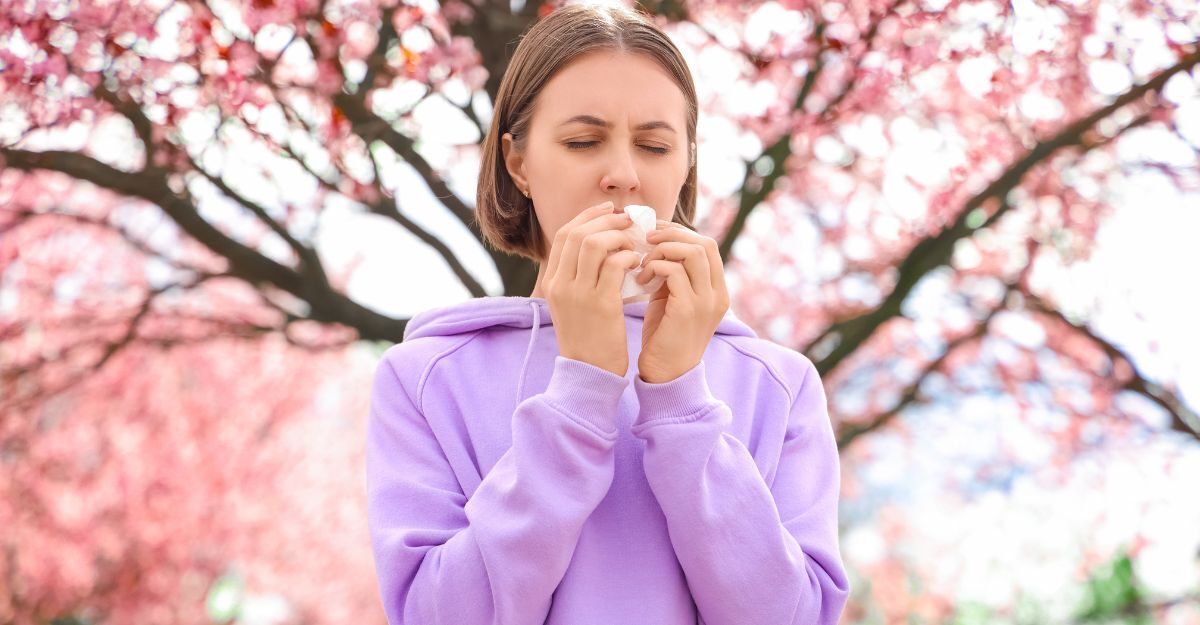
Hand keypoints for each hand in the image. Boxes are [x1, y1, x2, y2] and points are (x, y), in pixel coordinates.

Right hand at [541, 201, 641, 376]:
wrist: (589, 373)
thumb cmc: (588, 338)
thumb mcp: (573, 304)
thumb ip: (580, 275)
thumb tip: (602, 243)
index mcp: (552, 282)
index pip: (563, 235)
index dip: (586, 216)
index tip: (608, 210)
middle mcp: (560, 285)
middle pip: (577, 233)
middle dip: (605, 220)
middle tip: (627, 219)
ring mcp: (578, 294)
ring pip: (593, 244)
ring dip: (617, 236)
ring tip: (633, 243)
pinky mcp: (601, 305)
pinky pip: (614, 266)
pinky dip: (628, 257)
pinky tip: (638, 263)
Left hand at [634, 220, 730, 382]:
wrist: (666, 375)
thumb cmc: (665, 336)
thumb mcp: (673, 299)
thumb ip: (673, 274)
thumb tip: (657, 244)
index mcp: (717, 290)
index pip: (707, 245)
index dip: (679, 232)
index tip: (654, 232)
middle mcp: (718, 294)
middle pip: (703, 243)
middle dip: (671, 235)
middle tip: (645, 240)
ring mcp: (706, 302)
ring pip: (691, 253)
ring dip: (662, 251)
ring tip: (643, 263)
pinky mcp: (688, 310)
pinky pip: (673, 272)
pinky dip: (654, 268)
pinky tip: (640, 280)